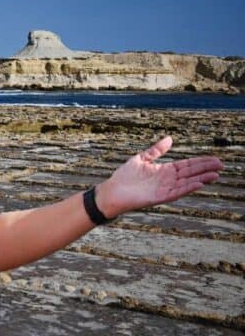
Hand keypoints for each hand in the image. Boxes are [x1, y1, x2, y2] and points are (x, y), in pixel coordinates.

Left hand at [97, 136, 222, 216]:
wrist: (113, 190)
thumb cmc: (125, 176)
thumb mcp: (142, 159)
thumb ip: (156, 150)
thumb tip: (170, 138)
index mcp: (164, 170)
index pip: (187, 165)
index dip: (200, 162)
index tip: (214, 159)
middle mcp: (167, 180)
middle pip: (190, 173)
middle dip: (205, 169)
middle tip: (221, 165)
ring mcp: (165, 188)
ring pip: (187, 183)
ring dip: (201, 179)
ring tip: (215, 174)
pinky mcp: (160, 197)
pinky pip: (177, 192)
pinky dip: (188, 188)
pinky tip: (198, 184)